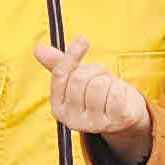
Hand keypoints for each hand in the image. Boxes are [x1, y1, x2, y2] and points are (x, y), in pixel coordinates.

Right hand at [33, 35, 153, 157]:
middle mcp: (72, 120)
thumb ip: (59, 64)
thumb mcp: (77, 79)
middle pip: (80, 78)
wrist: (125, 116)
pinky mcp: (116, 122)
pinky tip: (120, 96)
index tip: (83, 40)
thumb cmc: (100, 95)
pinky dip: (121, 88)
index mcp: (58, 109)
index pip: (60, 75)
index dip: (72, 55)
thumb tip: (39, 48)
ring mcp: (94, 124)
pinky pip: (115, 93)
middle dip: (94, 71)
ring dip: (108, 80)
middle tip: (101, 79)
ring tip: (110, 89)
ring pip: (98, 84)